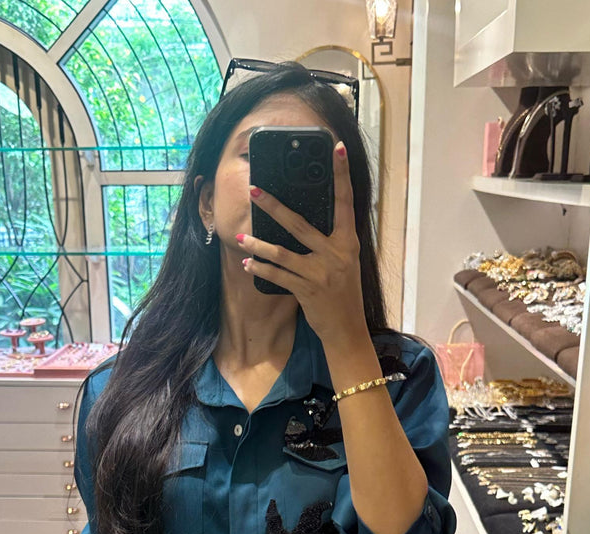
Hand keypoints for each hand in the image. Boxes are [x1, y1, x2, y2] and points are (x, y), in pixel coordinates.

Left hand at [236, 140, 366, 345]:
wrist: (347, 329)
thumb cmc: (344, 293)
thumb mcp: (344, 262)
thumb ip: (331, 240)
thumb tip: (304, 219)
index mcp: (347, 241)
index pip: (345, 201)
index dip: (341, 174)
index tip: (335, 149)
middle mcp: (335, 254)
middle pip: (300, 224)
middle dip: (274, 206)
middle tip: (255, 189)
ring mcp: (320, 273)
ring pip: (282, 253)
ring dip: (258, 244)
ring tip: (241, 237)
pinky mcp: (306, 290)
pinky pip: (277, 276)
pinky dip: (260, 269)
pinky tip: (247, 264)